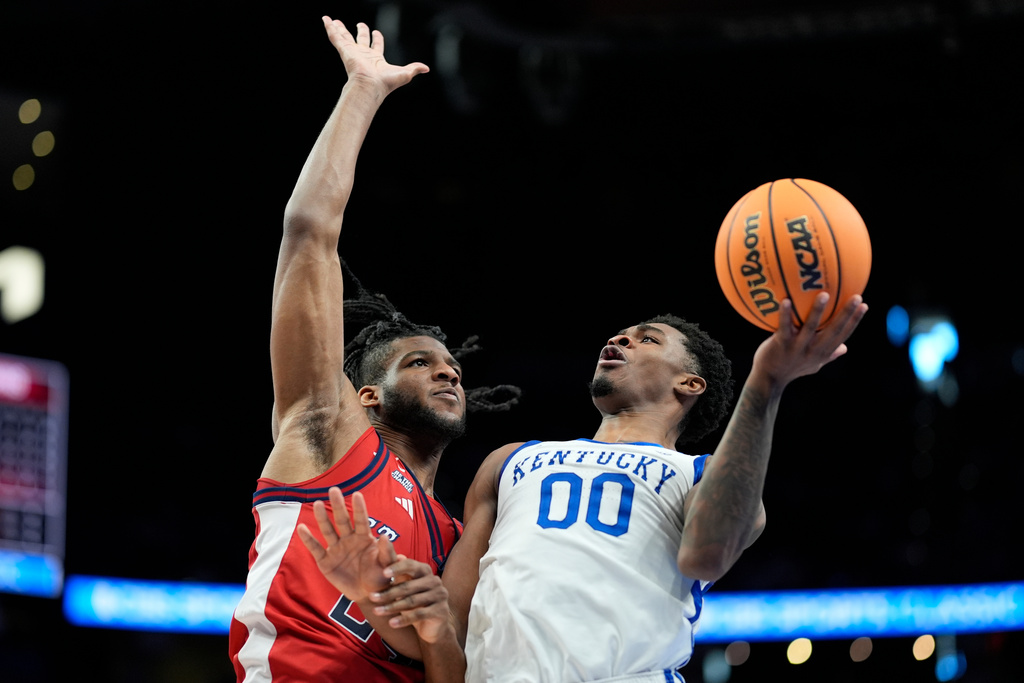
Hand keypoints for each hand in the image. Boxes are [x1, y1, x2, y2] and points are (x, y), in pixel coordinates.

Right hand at [297, 487, 393, 601]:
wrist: (368, 595)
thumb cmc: (380, 577)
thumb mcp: (387, 566)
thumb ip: (387, 553)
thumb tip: (385, 536)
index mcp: (364, 539)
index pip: (361, 521)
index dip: (359, 508)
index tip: (357, 494)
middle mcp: (349, 540)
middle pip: (342, 521)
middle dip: (338, 506)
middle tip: (334, 489)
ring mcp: (336, 550)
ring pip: (328, 531)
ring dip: (323, 518)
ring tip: (318, 504)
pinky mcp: (325, 562)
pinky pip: (316, 549)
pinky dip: (309, 540)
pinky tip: (302, 528)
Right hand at [322, 17, 428, 97]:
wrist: (371, 86)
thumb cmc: (386, 83)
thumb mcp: (405, 73)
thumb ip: (415, 68)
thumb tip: (427, 69)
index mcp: (376, 59)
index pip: (376, 45)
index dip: (377, 38)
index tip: (376, 32)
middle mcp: (363, 54)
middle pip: (360, 39)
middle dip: (360, 31)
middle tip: (359, 24)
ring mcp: (353, 52)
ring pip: (344, 37)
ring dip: (339, 29)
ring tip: (333, 20)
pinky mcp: (345, 50)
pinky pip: (335, 37)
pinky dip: (330, 28)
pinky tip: (326, 20)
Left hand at [369, 556, 454, 644]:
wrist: (432, 625)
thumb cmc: (415, 602)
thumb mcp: (405, 587)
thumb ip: (399, 573)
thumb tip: (396, 555)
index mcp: (425, 570)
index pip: (410, 565)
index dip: (397, 568)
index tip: (383, 573)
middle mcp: (434, 580)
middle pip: (408, 586)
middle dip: (388, 593)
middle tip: (371, 597)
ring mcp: (440, 595)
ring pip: (412, 601)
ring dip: (392, 607)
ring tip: (377, 611)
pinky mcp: (441, 611)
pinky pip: (419, 614)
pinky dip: (403, 619)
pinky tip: (391, 623)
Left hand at [753, 292, 868, 388]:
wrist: (770, 379)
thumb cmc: (792, 368)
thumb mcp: (814, 364)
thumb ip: (829, 355)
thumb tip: (845, 348)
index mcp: (823, 353)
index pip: (843, 335)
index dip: (855, 321)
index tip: (864, 305)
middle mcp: (813, 350)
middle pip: (834, 330)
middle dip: (847, 314)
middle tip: (857, 297)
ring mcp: (797, 348)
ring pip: (810, 327)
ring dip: (818, 311)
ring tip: (824, 294)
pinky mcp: (781, 344)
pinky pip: (784, 327)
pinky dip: (784, 314)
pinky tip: (785, 300)